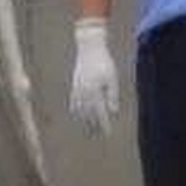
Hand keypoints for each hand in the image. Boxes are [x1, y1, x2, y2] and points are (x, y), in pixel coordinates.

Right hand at [69, 17, 119, 133]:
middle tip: (98, 136)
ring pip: (80, 110)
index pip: (99, 113)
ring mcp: (77, 90)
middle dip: (93, 126)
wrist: (89, 49)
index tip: (107, 134)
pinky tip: (77, 115)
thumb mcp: (112, 78)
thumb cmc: (104, 62)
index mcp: (94, 92)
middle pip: (88, 115)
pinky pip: (74, 102)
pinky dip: (76, 110)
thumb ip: (112, 95)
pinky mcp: (74, 85)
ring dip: (84, 121)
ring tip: (88, 130)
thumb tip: (112, 112)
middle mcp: (83, 94)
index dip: (103, 124)